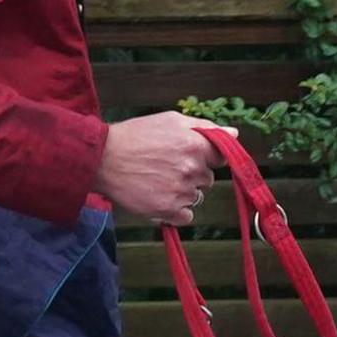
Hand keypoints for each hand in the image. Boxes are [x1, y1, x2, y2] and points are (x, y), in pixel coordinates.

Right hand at [99, 112, 222, 223]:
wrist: (102, 159)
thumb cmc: (136, 136)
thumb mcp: (170, 121)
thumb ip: (205, 128)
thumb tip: (234, 133)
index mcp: (195, 145)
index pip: (221, 157)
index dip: (206, 157)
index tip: (189, 156)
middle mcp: (192, 169)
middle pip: (207, 178)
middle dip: (192, 173)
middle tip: (166, 166)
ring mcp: (181, 192)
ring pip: (196, 197)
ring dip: (182, 192)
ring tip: (157, 180)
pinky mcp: (169, 211)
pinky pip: (186, 215)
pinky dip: (175, 210)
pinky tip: (158, 196)